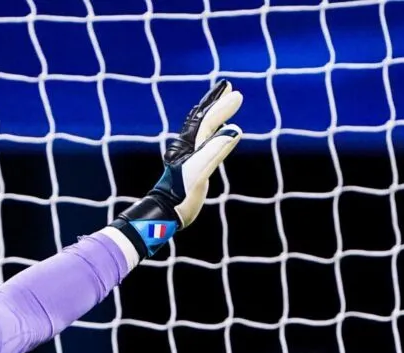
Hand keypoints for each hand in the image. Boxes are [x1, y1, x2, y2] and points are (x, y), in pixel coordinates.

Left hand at [110, 81, 242, 258]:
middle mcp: (188, 147)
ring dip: (214, 115)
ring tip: (224, 105)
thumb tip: (234, 130)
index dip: (221, 107)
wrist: (166, 213)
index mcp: (189, 145)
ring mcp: (189, 157)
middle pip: (202, 119)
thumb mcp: (200, 171)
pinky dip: (213, 134)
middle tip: (228, 88)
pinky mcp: (191, 168)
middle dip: (215, 103)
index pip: (207, 121)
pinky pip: (204, 143)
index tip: (236, 95)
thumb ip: (215, 150)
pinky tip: (218, 134)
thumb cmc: (181, 194)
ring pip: (202, 129)